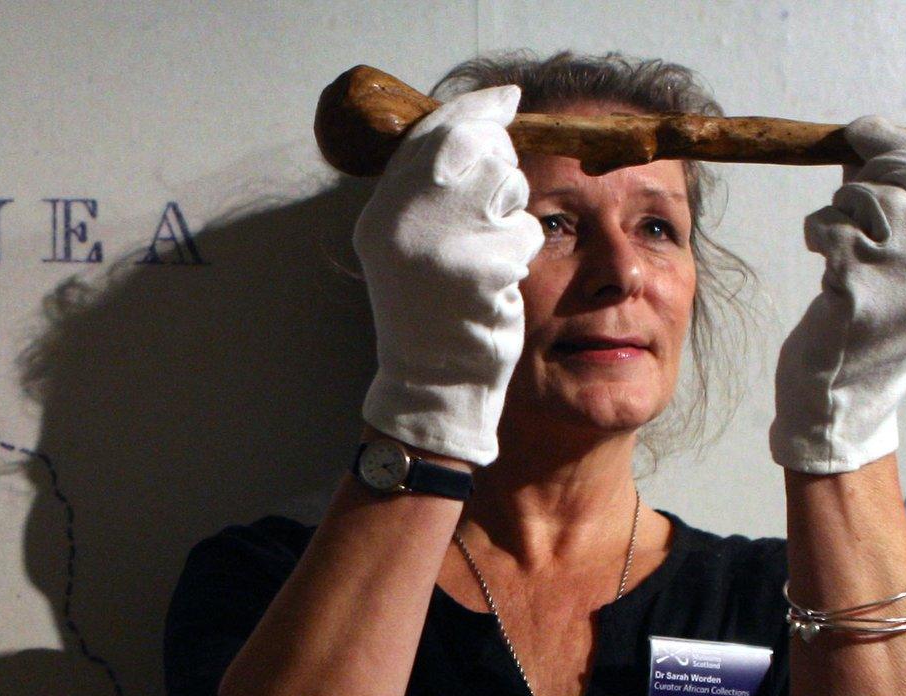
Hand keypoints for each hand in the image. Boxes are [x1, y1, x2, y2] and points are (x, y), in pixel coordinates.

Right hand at [355, 84, 543, 466]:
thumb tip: (482, 122)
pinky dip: (522, 253)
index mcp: (382, 214)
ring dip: (512, 214)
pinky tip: (500, 281)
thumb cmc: (432, 313)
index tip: (507, 101)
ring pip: (506, 186)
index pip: (429, 134)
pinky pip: (523, 233)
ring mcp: (438, 245)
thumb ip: (429, 192)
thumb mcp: (410, 246)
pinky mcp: (478, 270)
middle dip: (499, 165)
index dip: (473, 110)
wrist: (432, 384)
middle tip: (497, 204)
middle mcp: (402, 222)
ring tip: (491, 253)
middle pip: (473, 148)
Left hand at [770, 115, 905, 473]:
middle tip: (842, 192)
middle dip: (866, 174)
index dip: (902, 144)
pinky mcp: (858, 293)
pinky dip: (817, 231)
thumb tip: (864, 147)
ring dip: (835, 209)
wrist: (843, 397)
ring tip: (832, 239)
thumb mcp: (903, 265)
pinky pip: (830, 229)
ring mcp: (904, 279)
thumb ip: (899, 208)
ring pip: (862, 201)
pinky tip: (819, 255)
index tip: (863, 131)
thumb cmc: (867, 322)